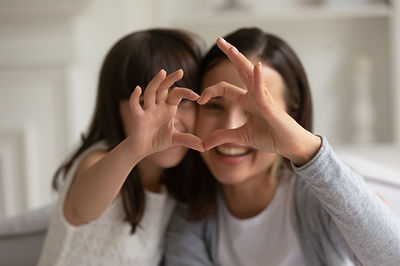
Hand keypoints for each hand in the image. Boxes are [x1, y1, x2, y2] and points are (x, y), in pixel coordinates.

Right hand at [128, 69, 203, 156]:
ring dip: (155, 82)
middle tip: (180, 71)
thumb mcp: (175, 139)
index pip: (177, 94)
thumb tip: (204, 147)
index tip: (197, 96)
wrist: (142, 149)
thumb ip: (189, 140)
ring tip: (162, 72)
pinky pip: (135, 105)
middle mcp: (157, 106)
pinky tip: (137, 89)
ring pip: (150, 92)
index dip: (186, 93)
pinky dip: (134, 97)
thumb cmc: (157, 140)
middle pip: (163, 88)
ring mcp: (147, 110)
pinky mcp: (138, 117)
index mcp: (167, 108)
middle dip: (171, 80)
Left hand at [198, 38, 320, 164]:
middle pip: (240, 70)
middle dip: (230, 54)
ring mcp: (263, 98)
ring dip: (240, 60)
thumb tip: (204, 144)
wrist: (289, 146)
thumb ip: (222, 137)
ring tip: (230, 48)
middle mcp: (254, 95)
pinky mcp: (271, 107)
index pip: (224, 88)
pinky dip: (258, 79)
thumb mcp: (241, 137)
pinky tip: (256, 67)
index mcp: (247, 101)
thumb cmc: (270, 137)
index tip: (199, 100)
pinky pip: (262, 91)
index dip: (209, 91)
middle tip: (219, 39)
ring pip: (250, 75)